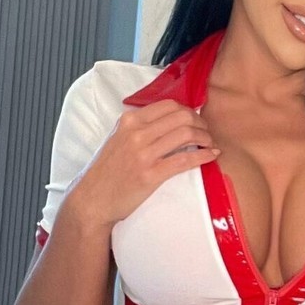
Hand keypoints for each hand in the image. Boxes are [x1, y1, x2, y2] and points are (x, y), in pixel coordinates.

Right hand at [68, 99, 218, 228]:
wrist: (93, 199)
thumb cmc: (107, 172)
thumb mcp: (118, 139)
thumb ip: (139, 128)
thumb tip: (168, 121)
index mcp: (129, 121)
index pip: (169, 105)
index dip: (189, 111)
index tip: (196, 120)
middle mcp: (136, 133)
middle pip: (181, 117)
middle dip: (201, 124)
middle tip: (206, 133)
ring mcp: (143, 153)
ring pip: (186, 135)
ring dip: (205, 138)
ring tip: (209, 145)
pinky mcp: (151, 174)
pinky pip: (185, 159)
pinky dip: (203, 156)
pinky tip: (211, 156)